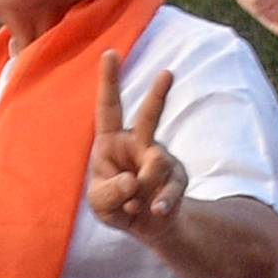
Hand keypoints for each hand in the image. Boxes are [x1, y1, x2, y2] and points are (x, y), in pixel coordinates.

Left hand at [87, 64, 189, 237]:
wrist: (148, 225)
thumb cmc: (116, 205)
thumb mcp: (100, 203)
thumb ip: (109, 192)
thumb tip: (133, 180)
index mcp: (110, 142)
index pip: (108, 108)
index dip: (109, 81)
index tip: (110, 53)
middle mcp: (137, 143)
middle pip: (149, 116)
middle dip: (158, 94)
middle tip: (167, 73)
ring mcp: (160, 157)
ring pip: (156, 164)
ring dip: (141, 192)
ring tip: (133, 205)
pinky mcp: (177, 176)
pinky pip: (171, 186)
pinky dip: (160, 202)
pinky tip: (156, 211)